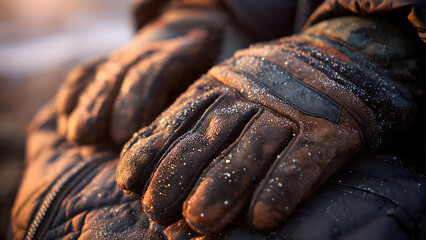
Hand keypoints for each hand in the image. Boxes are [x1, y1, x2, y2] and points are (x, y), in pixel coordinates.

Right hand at [55, 8, 226, 143]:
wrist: (178, 52)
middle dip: (102, 107)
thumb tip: (186, 115)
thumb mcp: (203, 87)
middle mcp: (144, 54)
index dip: (134, 101)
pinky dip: (73, 91)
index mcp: (174, 57)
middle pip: (120, 76)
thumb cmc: (194, 83)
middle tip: (88, 137)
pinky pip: (84, 72)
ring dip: (85, 104)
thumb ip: (194, 98)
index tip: (123, 133)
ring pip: (100, 75)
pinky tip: (64, 115)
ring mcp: (122, 57)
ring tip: (74, 135)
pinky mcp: (104, 63)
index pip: (151, 74)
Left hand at [116, 16, 415, 232]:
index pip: (177, 121)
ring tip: (200, 220)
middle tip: (159, 211)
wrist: (343, 59)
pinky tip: (263, 218)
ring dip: (223, 186)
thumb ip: (189, 120)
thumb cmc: (273, 89)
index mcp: (221, 86)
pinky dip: (281, 189)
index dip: (151, 152)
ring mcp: (290, 111)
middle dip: (178, 175)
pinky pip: (301, 162)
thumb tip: (142, 163)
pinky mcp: (329, 130)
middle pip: (208, 138)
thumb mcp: (226, 91)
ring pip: (250, 151)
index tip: (130, 183)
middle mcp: (251, 96)